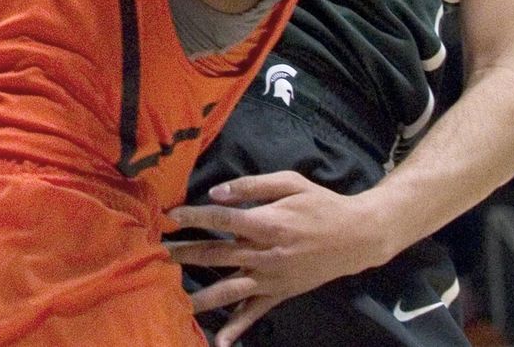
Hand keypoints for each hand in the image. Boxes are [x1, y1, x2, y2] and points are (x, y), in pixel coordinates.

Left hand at [167, 171, 381, 346]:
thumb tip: (217, 192)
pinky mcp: (280, 294)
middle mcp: (265, 254)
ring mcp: (272, 278)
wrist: (354, 237)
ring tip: (175, 299)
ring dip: (201, 295)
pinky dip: (237, 329)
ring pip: (230, 289)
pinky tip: (220, 342)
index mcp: (267, 222)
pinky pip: (255, 314)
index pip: (222, 218)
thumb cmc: (319, 204)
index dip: (195, 217)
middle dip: (186, 254)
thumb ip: (252, 186)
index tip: (171, 217)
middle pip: (218, 254)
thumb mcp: (290, 183)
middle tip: (159, 255)